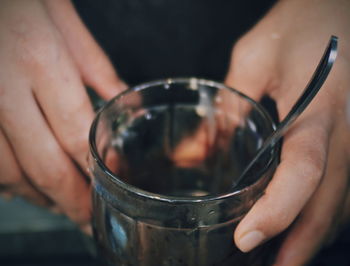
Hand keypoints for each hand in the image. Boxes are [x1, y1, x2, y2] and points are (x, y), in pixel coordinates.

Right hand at [0, 0, 124, 230]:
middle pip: (42, 165)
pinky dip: (3, 180)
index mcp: (39, 59)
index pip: (75, 137)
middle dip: (68, 200)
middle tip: (86, 219)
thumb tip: (120, 99)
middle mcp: (2, 88)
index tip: (106, 192)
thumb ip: (94, 63)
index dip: (92, 175)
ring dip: (35, 196)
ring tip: (59, 206)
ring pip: (5, 171)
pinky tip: (20, 186)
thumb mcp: (60, 13)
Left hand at [225, 0, 349, 263]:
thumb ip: (225, 108)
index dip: (279, 211)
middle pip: (329, 202)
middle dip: (301, 245)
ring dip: (313, 235)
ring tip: (282, 259)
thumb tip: (189, 155)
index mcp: (320, 111)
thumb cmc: (299, 25)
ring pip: (342, 203)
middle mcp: (346, 133)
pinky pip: (344, 189)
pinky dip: (324, 216)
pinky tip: (302, 225)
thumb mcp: (254, 59)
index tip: (248, 241)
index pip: (304, 172)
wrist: (339, 8)